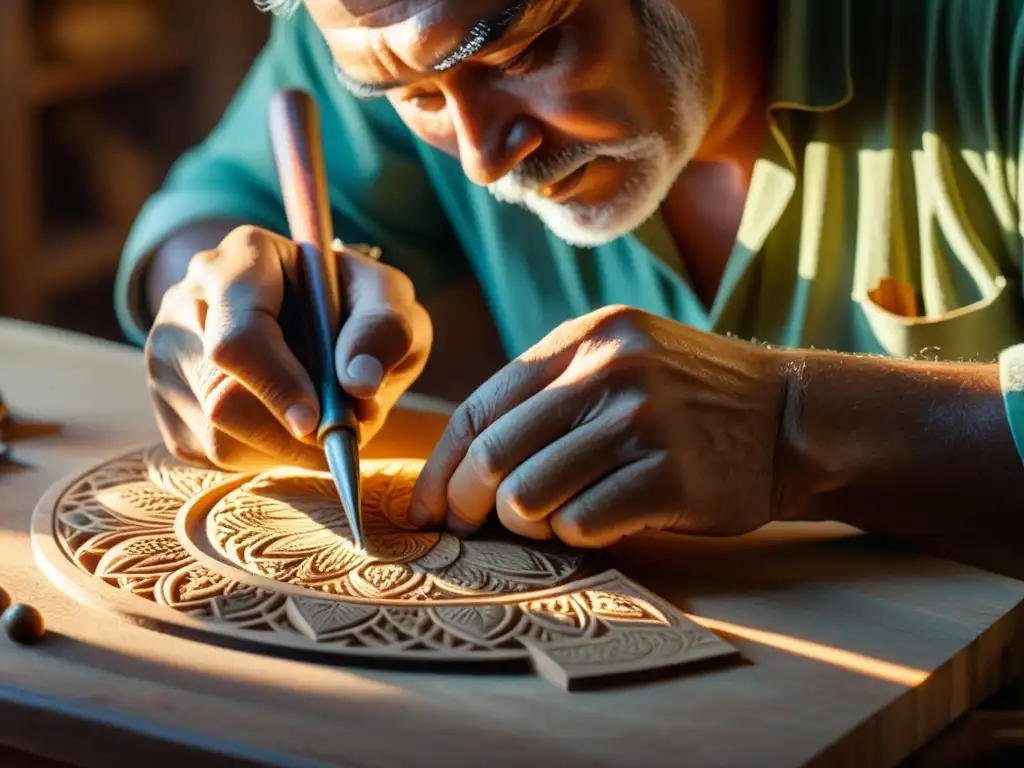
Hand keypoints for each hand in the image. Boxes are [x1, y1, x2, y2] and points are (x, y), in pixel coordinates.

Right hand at [145, 225, 430, 470]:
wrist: (321, 316)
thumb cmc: (355, 303)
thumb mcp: (388, 299)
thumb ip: (385, 330)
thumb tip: (359, 384)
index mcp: (243, 258)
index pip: (237, 336)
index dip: (276, 386)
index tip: (316, 420)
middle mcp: (190, 300)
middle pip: (221, 398)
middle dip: (289, 429)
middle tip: (338, 428)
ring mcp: (168, 353)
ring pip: (217, 436)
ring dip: (283, 445)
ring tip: (317, 413)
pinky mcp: (170, 405)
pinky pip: (211, 454)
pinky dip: (263, 454)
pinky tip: (285, 421)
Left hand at [408, 305, 786, 547]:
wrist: (788, 417)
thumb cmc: (687, 399)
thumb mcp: (618, 360)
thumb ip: (547, 393)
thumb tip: (461, 463)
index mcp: (583, 338)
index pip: (479, 407)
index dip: (442, 465)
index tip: (428, 506)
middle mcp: (608, 370)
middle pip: (494, 455)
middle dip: (466, 505)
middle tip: (468, 530)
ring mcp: (641, 421)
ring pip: (529, 496)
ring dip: (526, 524)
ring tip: (551, 521)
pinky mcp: (670, 476)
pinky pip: (582, 523)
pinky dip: (577, 536)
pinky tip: (601, 523)